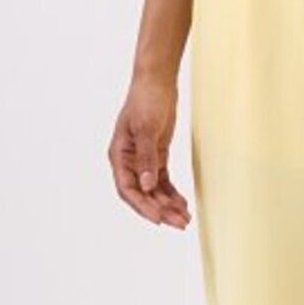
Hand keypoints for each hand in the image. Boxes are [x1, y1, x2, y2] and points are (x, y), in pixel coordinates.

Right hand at [108, 71, 192, 227]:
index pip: (127, 188)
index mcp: (119, 155)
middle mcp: (128, 161)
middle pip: (142, 194)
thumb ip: (146, 157)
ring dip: (168, 204)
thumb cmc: (146, 99)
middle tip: (179, 223)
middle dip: (160, 210)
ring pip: (153, 190)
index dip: (142, 206)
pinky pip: (162, 181)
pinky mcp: (156, 155)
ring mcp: (142, 159)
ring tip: (184, 218)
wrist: (158, 81)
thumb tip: (146, 185)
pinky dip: (172, 193)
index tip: (158, 218)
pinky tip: (182, 203)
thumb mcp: (147, 128)